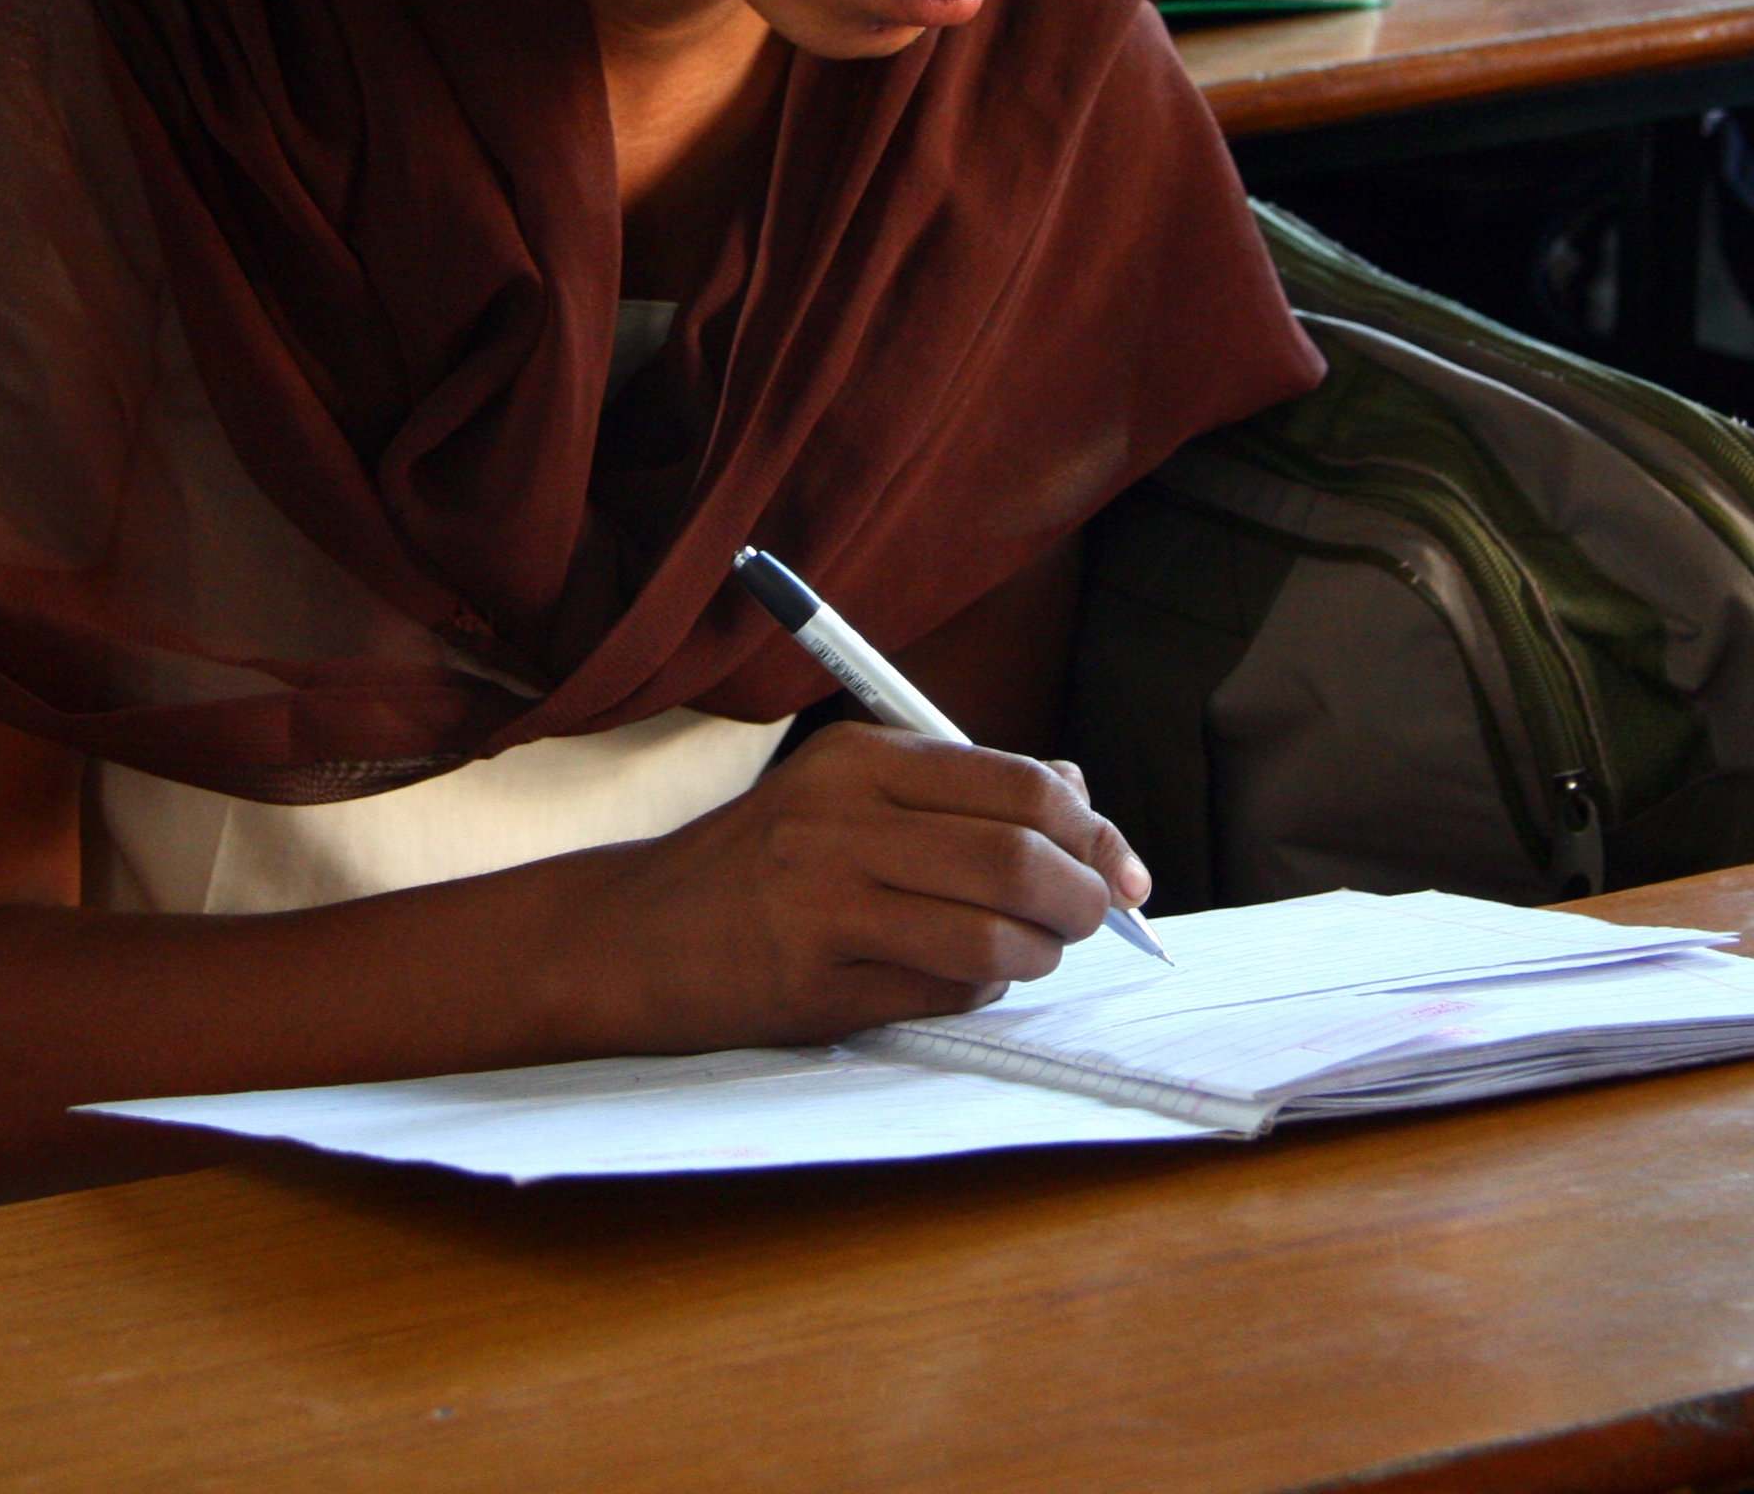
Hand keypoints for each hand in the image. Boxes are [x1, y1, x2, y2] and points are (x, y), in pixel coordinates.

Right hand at [577, 723, 1148, 1051]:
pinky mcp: (815, 985)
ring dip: (1036, 956)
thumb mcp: (846, 792)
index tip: (1122, 868)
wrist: (630, 936)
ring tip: (1028, 954)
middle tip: (1092, 919)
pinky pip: (943, 995)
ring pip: (991, 938)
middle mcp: (840, 821)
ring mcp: (823, 905)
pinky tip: (961, 981)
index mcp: (859, 758)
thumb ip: (959, 789)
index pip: (1019, 784)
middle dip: (1082, 900)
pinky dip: (979, 994)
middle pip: (1018, 859)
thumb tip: (1079, 794)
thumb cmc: (757, 863)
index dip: (1094, 831)